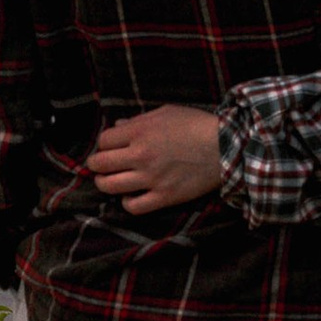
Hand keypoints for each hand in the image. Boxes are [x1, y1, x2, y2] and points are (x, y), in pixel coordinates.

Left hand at [87, 105, 222, 214]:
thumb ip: (138, 120)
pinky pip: (133, 207)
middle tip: (99, 165)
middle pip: (100, 164)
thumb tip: (118, 127)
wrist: (225, 148)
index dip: (103, 144)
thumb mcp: (166, 113)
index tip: (108, 147)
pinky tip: (130, 196)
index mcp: (140, 131)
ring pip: (110, 187)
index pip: (103, 141)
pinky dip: (126, 202)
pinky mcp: (164, 197)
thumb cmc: (196, 125)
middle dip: (95, 164)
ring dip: (104, 183)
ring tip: (108, 181)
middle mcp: (141, 155)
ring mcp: (151, 178)